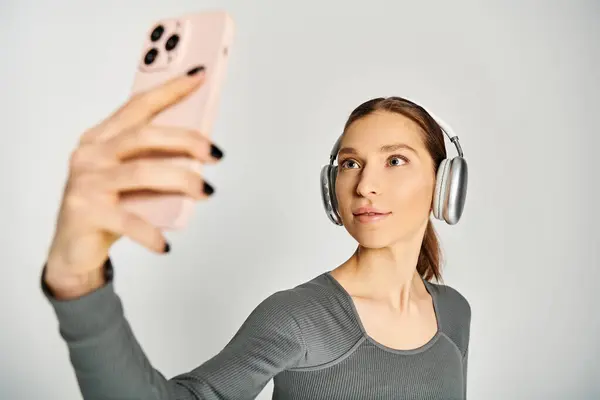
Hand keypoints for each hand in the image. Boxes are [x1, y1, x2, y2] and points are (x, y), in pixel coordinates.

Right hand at [44, 65, 220, 297]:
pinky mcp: (85, 212)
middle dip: (185, 140)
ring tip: (207, 191)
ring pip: (141, 173)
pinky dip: (150, 232)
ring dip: (181, 180)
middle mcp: (90, 154)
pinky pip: (128, 220)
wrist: (72, 250)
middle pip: (144, 136)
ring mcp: (86, 182)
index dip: (169, 90)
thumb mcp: (128, 178)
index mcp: (101, 138)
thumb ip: (152, 161)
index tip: (199, 77)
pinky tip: (165, 244)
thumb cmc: (107, 207)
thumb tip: (201, 149)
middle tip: (215, 154)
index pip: (138, 106)